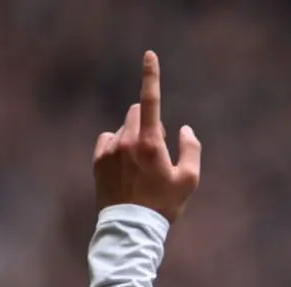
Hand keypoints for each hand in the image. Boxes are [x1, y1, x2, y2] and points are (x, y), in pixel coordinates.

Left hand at [94, 51, 200, 222]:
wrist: (131, 228)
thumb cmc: (165, 205)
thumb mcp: (189, 180)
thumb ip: (192, 149)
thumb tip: (185, 129)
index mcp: (151, 144)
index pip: (151, 101)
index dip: (151, 75)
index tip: (149, 54)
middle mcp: (127, 141)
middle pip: (137, 112)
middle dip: (149, 122)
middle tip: (158, 150)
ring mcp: (110, 149)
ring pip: (124, 127)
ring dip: (134, 136)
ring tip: (142, 166)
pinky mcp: (98, 159)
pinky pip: (109, 139)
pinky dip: (118, 145)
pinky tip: (126, 166)